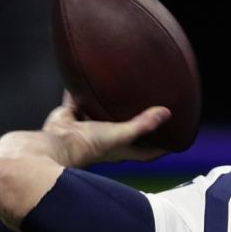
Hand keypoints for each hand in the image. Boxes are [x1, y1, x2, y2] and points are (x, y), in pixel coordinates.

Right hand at [43, 91, 171, 166]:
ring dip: (109, 106)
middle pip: (126, 132)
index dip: (161, 147)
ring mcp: (87, 129)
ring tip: (121, 91)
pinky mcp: (70, 117)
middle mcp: (105, 140)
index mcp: (120, 149)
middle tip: (151, 108)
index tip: (176, 140)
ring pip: (101, 115)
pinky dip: (80, 93)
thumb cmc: (88, 145)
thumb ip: (142, 124)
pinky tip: (85, 79)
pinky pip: (77, 102)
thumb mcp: (120, 134)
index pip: (146, 152)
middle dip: (137, 123)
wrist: (55, 144)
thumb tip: (166, 113)